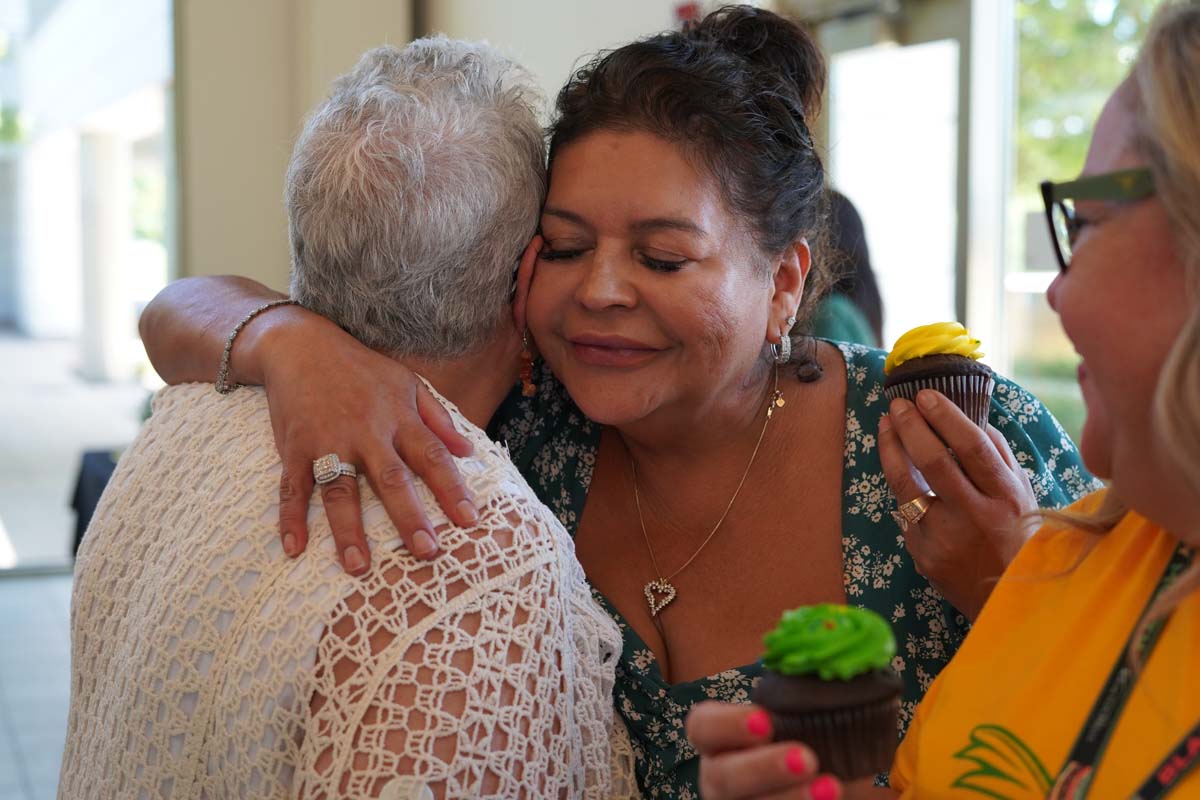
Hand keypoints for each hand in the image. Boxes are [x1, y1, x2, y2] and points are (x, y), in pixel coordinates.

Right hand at [259, 309, 477, 574]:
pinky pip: (292, 487)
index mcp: (398, 417)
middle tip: (427, 552)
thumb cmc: (360, 368)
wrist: (300, 344)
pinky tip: (294, 547)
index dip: (453, 488)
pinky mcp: (294, 447)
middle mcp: (366, 432)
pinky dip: (290, 517)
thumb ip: (439, 418)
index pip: (432, 457)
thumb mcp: (407, 383)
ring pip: (340, 490)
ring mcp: (328, 441)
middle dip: (409, 516)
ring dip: (348, 530)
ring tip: (358, 567)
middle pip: (391, 479)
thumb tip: (470, 451)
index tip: (471, 520)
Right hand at [687, 702, 842, 799]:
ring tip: (832, 787)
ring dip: (790, 798)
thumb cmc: (806, 743)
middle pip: (723, 776)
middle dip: (764, 768)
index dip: (728, 724)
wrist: (821, 786)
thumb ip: (813, 699)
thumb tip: (852, 665)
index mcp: (720, 739)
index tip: (765, 720)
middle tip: (806, 757)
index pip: (703, 726)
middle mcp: (719, 776)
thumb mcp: (802, 721)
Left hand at [878, 390, 1037, 618]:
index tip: (926, 395)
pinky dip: (902, 488)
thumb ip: (999, 456)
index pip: (973, 449)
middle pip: (934, 463)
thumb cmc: (1019, 537)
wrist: (1009, 599)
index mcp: (1005, 498)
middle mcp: (975, 517)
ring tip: (886, 425)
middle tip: (899, 404)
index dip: (947, 418)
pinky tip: (898, 467)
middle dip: (911, 427)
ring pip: (906, 486)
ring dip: (891, 450)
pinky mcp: (923, 556)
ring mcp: (945, 539)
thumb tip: (973, 418)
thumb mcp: (1022, 495)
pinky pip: (906, 513)